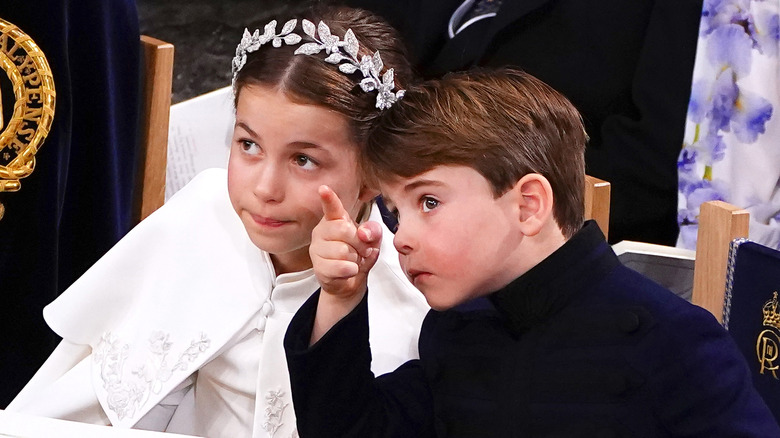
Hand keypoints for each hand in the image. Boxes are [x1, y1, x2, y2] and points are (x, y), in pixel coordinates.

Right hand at [310, 185, 381, 299]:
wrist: (350, 281)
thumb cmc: (358, 254)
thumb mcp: (372, 240)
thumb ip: (373, 231)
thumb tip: (364, 233)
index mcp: (335, 220)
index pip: (331, 207)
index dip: (328, 198)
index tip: (323, 189)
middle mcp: (322, 231)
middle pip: (344, 230)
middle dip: (360, 243)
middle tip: (362, 250)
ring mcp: (317, 249)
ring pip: (343, 251)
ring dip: (355, 259)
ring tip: (352, 261)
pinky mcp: (318, 267)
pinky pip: (340, 267)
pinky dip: (351, 270)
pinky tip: (349, 270)